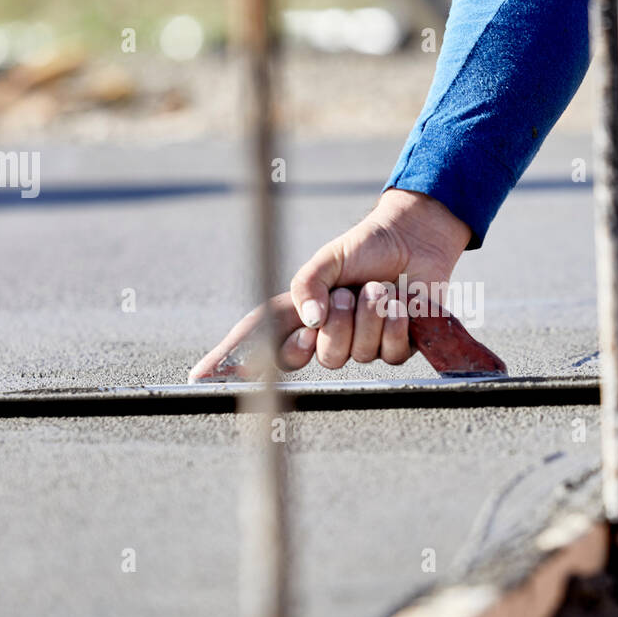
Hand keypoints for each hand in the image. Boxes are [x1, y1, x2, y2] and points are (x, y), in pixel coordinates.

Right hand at [188, 189, 471, 381]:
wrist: (413, 238)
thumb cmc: (366, 247)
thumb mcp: (327, 259)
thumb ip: (307, 285)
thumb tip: (308, 322)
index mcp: (302, 316)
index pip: (261, 345)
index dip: (232, 364)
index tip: (204, 379)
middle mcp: (328, 336)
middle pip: (322, 356)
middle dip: (337, 322)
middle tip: (348, 292)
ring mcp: (362, 345)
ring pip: (358, 353)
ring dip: (370, 314)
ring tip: (379, 288)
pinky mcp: (396, 347)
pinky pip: (390, 352)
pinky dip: (396, 323)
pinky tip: (401, 303)